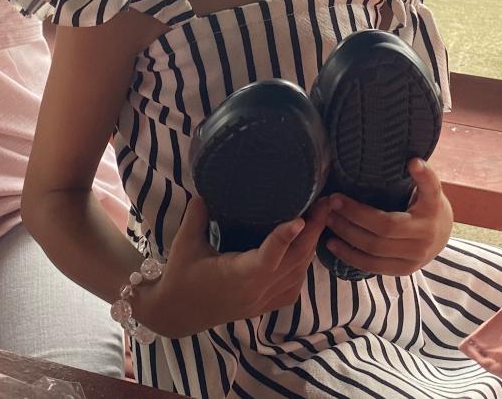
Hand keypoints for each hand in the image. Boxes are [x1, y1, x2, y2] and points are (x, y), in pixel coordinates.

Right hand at [135, 196, 329, 338]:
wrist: (176, 313)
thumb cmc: (180, 277)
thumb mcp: (184, 244)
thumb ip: (196, 215)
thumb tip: (206, 188)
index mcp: (236, 277)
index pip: (267, 259)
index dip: (284, 239)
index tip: (301, 219)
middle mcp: (255, 291)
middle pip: (294, 262)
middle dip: (313, 232)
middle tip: (325, 203)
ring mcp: (262, 301)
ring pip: (298, 274)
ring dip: (312, 246)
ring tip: (320, 218)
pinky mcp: (263, 306)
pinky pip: (294, 287)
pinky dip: (304, 266)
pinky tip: (305, 249)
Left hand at [323, 159, 452, 276]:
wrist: (441, 237)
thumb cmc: (428, 207)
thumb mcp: (431, 191)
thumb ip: (424, 178)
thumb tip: (413, 161)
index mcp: (432, 212)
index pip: (424, 194)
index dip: (418, 179)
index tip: (410, 163)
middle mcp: (425, 237)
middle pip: (385, 227)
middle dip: (354, 214)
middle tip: (332, 200)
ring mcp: (414, 258)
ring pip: (374, 249)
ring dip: (347, 234)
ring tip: (328, 219)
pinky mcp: (403, 271)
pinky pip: (372, 266)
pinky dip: (350, 255)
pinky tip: (332, 244)